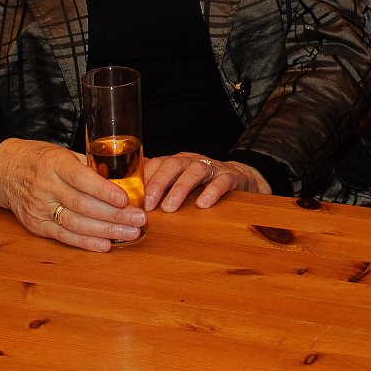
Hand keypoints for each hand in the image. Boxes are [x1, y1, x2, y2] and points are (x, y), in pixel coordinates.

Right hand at [0, 138, 145, 252]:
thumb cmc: (41, 158)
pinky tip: (106, 245)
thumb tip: (129, 171)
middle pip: (82, 205)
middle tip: (139, 219)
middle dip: (114, 215)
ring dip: (105, 231)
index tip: (125, 199)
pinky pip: (63, 236)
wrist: (4, 170)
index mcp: (55, 164)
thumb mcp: (64, 152)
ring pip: (75, 223)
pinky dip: (86, 243)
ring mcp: (39, 209)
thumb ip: (91, 165)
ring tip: (130, 233)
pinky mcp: (36, 226)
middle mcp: (45, 187)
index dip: (104, 191)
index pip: (81, 179)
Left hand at [141, 153, 269, 211]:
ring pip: (195, 170)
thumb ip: (158, 185)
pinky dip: (212, 191)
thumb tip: (129, 193)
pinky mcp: (231, 177)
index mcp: (177, 163)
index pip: (157, 164)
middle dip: (158, 183)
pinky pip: (222, 180)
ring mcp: (212, 168)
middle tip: (149, 205)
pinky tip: (203, 204)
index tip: (133, 199)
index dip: (144, 179)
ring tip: (170, 208)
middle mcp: (193, 161)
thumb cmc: (203, 185)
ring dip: (180, 188)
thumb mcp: (179, 183)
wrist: (240, 178)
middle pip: (173, 164)